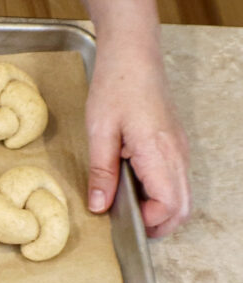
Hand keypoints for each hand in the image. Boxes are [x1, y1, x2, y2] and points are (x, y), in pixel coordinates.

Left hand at [85, 40, 190, 237]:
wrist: (133, 56)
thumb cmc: (116, 87)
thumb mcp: (100, 132)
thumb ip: (101, 173)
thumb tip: (100, 206)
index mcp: (159, 153)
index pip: (169, 207)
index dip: (148, 223)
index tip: (121, 221)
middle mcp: (177, 155)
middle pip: (182, 209)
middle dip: (158, 225)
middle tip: (127, 225)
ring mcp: (180, 149)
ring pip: (182, 196)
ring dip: (160, 210)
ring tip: (127, 207)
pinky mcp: (175, 144)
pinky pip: (177, 180)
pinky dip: (162, 193)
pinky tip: (134, 186)